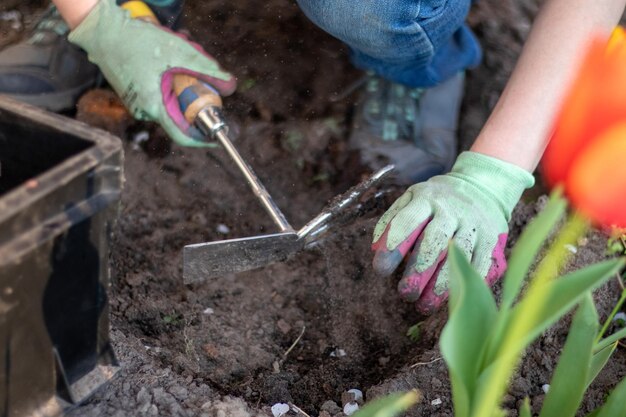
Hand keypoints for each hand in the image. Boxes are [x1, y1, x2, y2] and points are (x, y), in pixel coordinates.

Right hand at [68, 0, 235, 146]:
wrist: (103, 31)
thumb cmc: (135, 40)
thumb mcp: (179, 51)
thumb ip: (207, 69)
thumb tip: (230, 86)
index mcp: (154, 106)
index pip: (183, 135)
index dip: (203, 139)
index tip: (219, 135)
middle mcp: (145, 110)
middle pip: (182, 114)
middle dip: (196, 97)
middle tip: (201, 76)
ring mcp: (139, 103)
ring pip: (173, 102)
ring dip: (184, 85)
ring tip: (180, 58)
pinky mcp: (137, 94)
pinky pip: (162, 94)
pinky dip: (172, 81)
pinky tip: (168, 60)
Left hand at [372, 152, 534, 312]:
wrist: (481, 186)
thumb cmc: (436, 200)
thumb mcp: (411, 199)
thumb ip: (392, 220)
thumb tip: (376, 248)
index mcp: (426, 199)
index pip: (407, 222)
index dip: (393, 246)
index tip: (380, 269)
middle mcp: (451, 210)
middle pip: (434, 241)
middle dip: (419, 270)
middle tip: (404, 294)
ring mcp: (474, 224)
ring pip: (459, 256)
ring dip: (442, 284)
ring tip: (425, 305)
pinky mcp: (492, 238)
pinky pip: (481, 263)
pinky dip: (468, 282)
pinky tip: (454, 299)